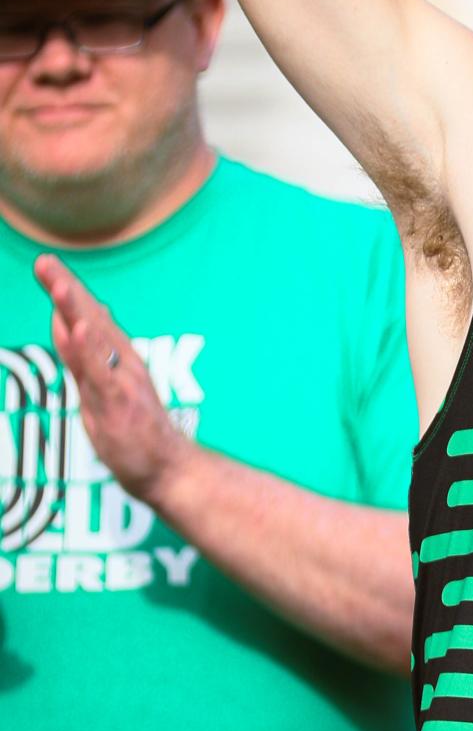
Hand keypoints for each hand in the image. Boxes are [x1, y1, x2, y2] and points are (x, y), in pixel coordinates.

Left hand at [36, 255, 188, 506]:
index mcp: (117, 360)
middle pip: (89, 320)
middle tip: (45, 262)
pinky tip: (78, 328)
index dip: (66, 291)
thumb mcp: (106, 389)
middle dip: (65, 289)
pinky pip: (100, 373)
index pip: (86, 319)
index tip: (47, 265)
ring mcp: (119, 382)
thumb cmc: (138, 433)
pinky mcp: (119, 403)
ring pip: (94, 341)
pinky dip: (88, 348)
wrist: (169, 469)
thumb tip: (74, 322)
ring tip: (58, 284)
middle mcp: (120, 364)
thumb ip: (88, 356)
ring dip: (75, 310)